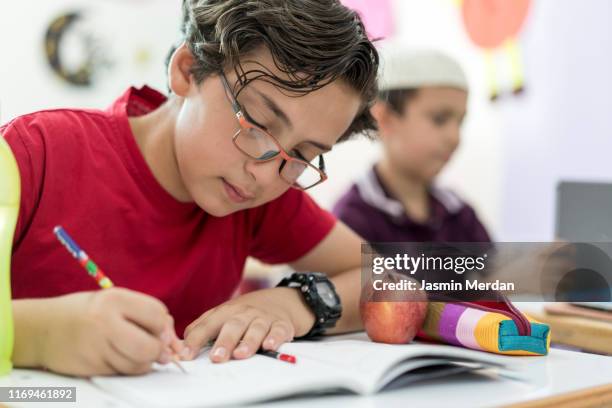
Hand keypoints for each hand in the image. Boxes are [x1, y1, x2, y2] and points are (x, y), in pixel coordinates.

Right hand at [32, 288, 183, 375]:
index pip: (157, 314)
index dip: (163, 326)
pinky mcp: (91, 366)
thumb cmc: (84, 313)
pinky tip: (118, 357)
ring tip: (134, 352)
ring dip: (144, 362)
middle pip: (150, 346)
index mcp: (115, 299)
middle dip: (158, 350)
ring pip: (138, 364)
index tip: (159, 330)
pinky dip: (127, 368)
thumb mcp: (114, 302)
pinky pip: (122, 372)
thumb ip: (144, 315)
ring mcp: (97, 346)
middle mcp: (106, 322)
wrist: (41, 328)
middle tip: (155, 349)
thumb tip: (172, 341)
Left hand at [183, 287, 314, 362]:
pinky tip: (270, 345)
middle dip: (224, 342)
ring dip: (248, 342)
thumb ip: (201, 328)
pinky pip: (279, 331)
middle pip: (232, 326)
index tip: (186, 354)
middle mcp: (244, 314)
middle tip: (216, 358)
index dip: (195, 340)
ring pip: (256, 329)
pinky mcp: (281, 325)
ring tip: (241, 354)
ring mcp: (263, 318)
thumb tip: (180, 345)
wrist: (278, 300)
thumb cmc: (244, 313)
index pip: (207, 325)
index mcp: (225, 312)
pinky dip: (275, 338)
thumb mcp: (221, 315)